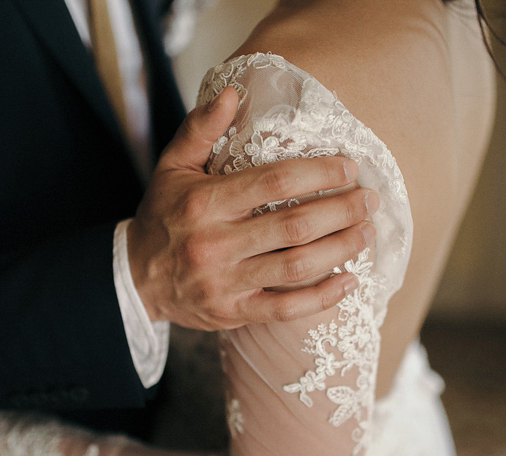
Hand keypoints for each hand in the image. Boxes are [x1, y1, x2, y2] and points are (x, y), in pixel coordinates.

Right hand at [129, 86, 378, 329]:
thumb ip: (201, 129)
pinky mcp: (234, 312)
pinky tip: (349, 281)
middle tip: (369, 199)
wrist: (135, 278)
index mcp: (204, 203)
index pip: (273, 182)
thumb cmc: (163, 215)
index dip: (318, 173)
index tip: (348, 167)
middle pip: (294, 226)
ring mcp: (226, 283)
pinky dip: (322, 297)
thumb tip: (232, 93)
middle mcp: (215, 244)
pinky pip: (286, 309)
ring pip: (296, 267)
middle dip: (341, 211)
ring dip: (340, 249)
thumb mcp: (172, 166)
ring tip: (366, 232)